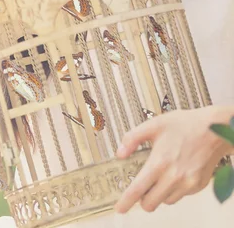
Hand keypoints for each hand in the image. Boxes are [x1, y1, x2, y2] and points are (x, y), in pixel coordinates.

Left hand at [114, 105, 232, 213]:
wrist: (213, 129)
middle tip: (142, 187)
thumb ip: (133, 138)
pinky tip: (176, 172)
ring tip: (161, 175)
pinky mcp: (197, 186)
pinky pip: (180, 196)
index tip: (119, 209)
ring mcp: (187, 184)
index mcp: (159, 162)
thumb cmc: (183, 124)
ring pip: (165, 201)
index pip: (138, 189)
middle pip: (150, 203)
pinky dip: (173, 190)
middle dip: (142, 199)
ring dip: (159, 194)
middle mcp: (173, 177)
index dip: (126, 201)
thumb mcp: (154, 124)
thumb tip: (120, 153)